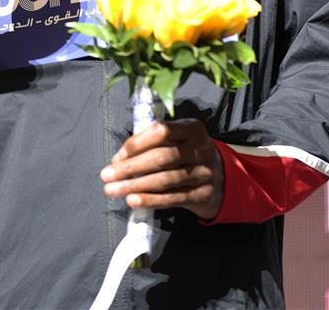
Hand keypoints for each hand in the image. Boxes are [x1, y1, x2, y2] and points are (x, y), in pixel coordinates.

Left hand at [100, 119, 223, 219]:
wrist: (222, 178)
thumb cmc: (188, 154)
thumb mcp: (179, 139)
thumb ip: (155, 141)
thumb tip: (120, 157)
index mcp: (192, 128)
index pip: (161, 132)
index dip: (137, 143)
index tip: (117, 156)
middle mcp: (200, 148)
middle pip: (161, 157)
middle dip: (130, 167)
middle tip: (107, 176)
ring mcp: (203, 172)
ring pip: (165, 180)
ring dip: (135, 186)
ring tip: (113, 190)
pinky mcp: (202, 195)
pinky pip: (172, 198)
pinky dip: (150, 200)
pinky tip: (133, 200)